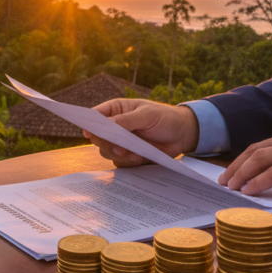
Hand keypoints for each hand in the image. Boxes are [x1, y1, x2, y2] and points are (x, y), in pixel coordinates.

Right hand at [84, 99, 199, 166]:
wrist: (182, 135)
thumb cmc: (165, 118)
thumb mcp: (147, 115)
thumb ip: (126, 120)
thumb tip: (106, 124)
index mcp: (117, 110)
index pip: (96, 115)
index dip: (89, 123)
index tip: (88, 133)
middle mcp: (116, 126)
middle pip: (98, 137)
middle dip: (107, 144)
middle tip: (119, 148)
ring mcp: (121, 141)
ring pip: (106, 151)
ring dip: (119, 154)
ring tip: (135, 154)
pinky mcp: (129, 155)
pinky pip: (120, 162)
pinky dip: (128, 162)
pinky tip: (141, 158)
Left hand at [217, 127, 271, 198]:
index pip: (264, 145)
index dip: (246, 158)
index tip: (234, 170)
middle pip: (256, 150)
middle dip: (236, 165)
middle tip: (225, 180)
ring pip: (260, 158)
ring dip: (241, 173)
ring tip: (231, 187)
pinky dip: (258, 181)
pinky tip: (249, 191)